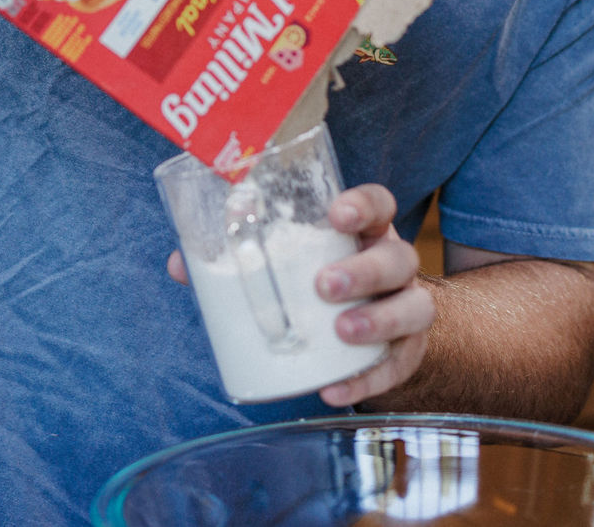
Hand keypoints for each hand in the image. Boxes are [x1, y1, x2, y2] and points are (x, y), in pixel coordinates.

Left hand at [165, 183, 435, 406]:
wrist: (373, 329)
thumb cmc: (318, 279)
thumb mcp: (289, 261)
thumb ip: (236, 259)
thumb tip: (179, 264)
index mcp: (364, 232)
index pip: (378, 204)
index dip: (363, 205)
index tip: (336, 215)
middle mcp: (393, 265)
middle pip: (397, 258)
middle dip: (364, 270)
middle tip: (324, 285)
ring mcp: (407, 308)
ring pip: (413, 308)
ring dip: (378, 320)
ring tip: (341, 331)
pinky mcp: (406, 353)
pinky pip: (396, 366)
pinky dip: (366, 380)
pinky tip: (334, 389)